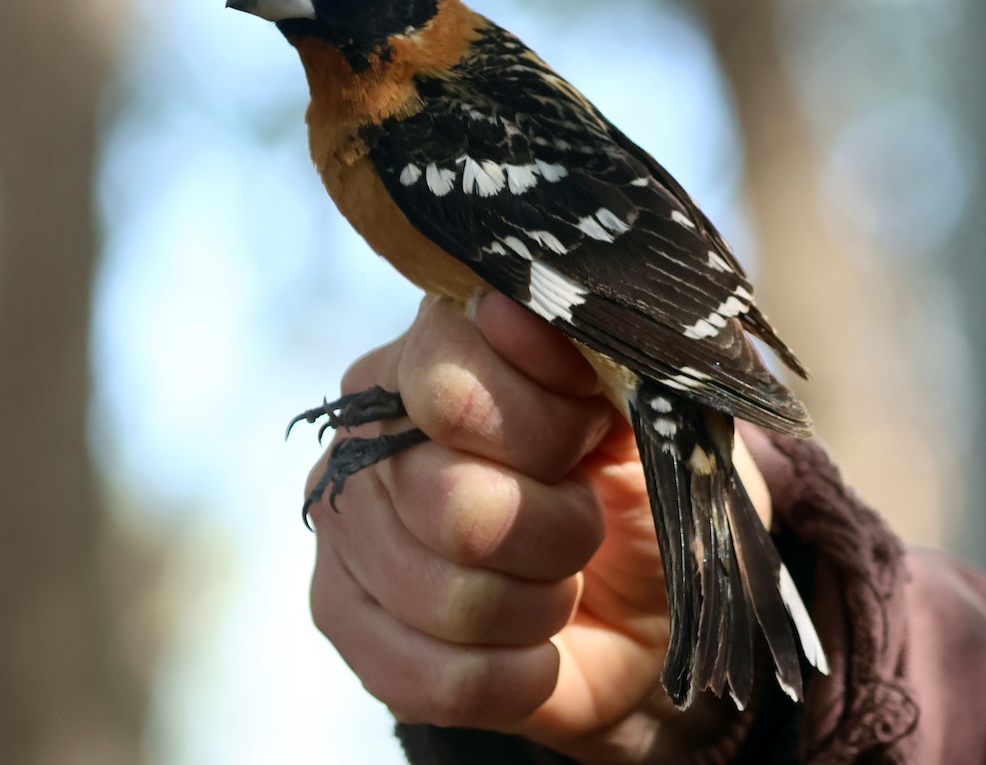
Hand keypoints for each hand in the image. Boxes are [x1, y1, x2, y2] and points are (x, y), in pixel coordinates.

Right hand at [305, 292, 749, 762]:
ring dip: (541, 603)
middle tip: (583, 520)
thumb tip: (506, 308)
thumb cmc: (638, 488)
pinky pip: (437, 678)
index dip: (548, 428)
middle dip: (556, 529)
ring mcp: (346, 526)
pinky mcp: (343, 617)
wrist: (642, 606)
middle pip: (452, 503)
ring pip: (449, 598)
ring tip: (558, 580)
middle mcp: (370, 428)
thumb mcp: (641, 409)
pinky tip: (533, 645)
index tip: (593, 435)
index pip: (452, 386)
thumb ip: (580, 350)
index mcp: (437, 350)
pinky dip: (517, 673)